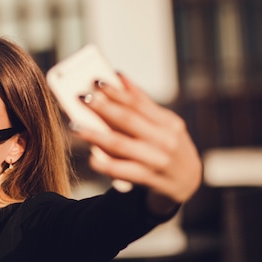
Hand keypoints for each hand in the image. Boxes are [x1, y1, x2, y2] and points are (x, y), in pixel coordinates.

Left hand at [71, 74, 201, 212]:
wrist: (187, 185)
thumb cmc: (167, 148)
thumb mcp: (164, 126)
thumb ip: (142, 104)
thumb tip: (119, 76)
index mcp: (168, 123)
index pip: (138, 103)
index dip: (115, 91)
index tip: (95, 81)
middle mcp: (165, 140)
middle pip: (128, 120)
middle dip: (103, 107)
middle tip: (81, 97)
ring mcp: (158, 161)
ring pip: (121, 144)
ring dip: (95, 134)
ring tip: (74, 126)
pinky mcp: (150, 180)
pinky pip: (123, 171)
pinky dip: (106, 165)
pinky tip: (91, 159)